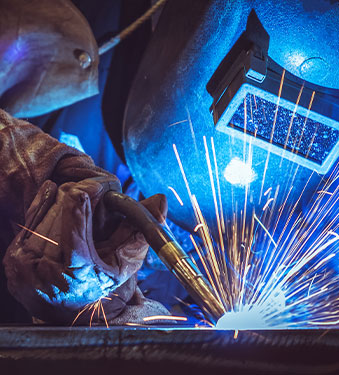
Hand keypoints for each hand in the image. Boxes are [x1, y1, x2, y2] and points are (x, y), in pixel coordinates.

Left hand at [3, 177, 167, 323]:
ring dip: (63, 202)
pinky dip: (46, 206)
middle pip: (60, 215)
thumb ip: (140, 229)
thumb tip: (161, 200)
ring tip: (77, 207)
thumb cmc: (102, 283)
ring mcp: (26, 269)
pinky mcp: (13, 261)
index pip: (76, 237)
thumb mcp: (125, 260)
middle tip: (91, 194)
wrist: (69, 309)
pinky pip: (30, 218)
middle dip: (78, 198)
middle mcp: (48, 277)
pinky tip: (56, 203)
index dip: (82, 206)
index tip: (90, 187)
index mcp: (79, 278)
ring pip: (45, 212)